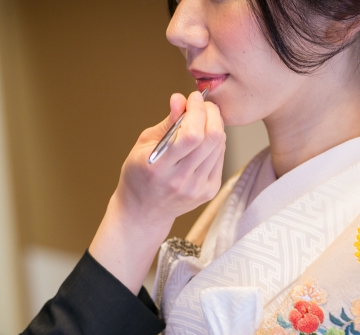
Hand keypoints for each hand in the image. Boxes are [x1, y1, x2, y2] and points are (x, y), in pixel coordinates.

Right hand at [115, 90, 225, 227]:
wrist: (143, 212)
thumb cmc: (139, 174)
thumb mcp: (144, 145)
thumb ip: (167, 122)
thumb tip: (181, 99)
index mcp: (159, 167)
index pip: (191, 135)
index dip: (197, 111)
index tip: (194, 98)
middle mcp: (180, 180)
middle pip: (211, 139)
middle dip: (211, 113)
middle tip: (204, 105)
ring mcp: (196, 188)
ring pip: (219, 146)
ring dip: (215, 126)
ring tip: (203, 121)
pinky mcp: (208, 192)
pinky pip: (220, 158)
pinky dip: (215, 143)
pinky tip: (204, 141)